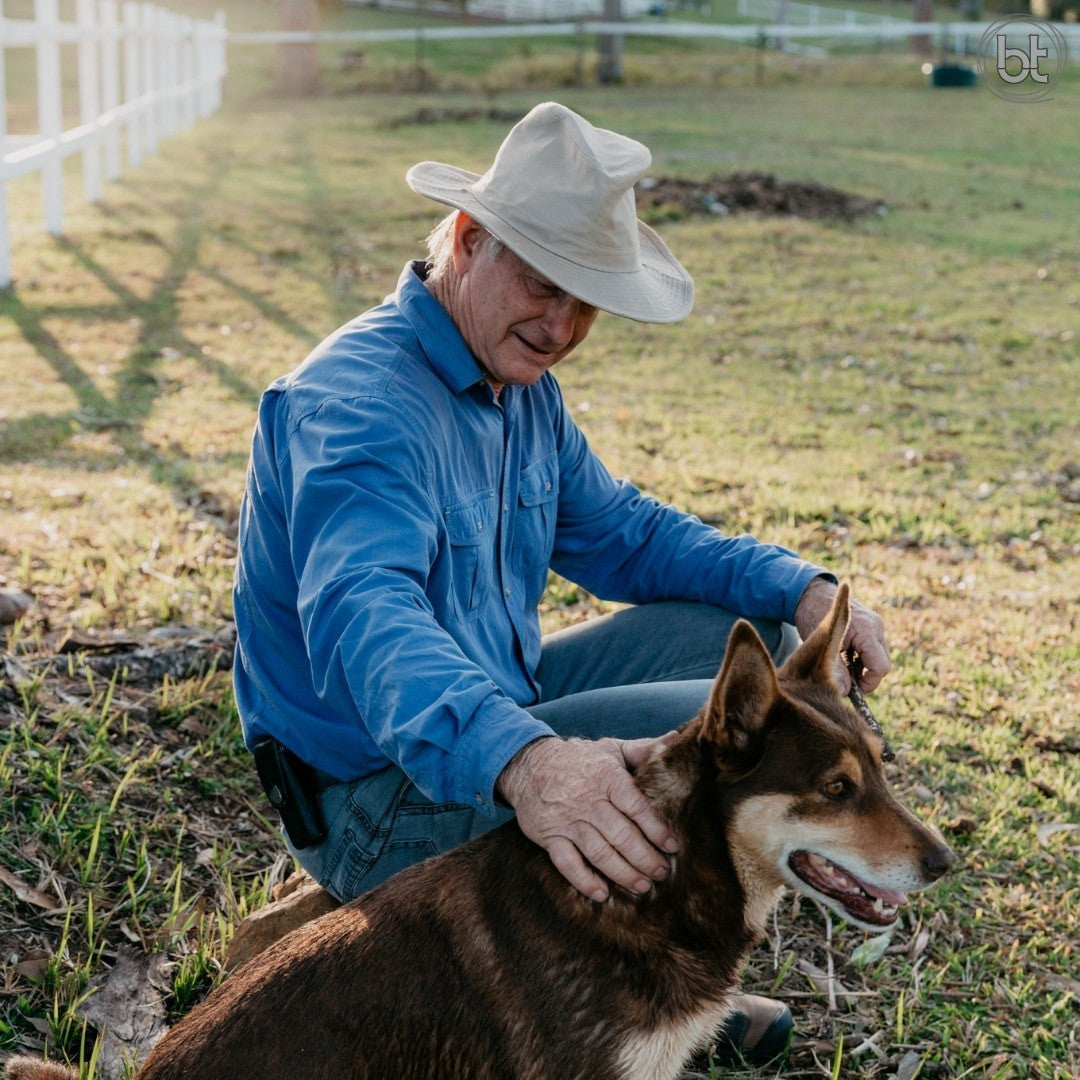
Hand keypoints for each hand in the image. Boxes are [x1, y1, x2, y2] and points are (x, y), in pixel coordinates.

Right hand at [496, 734, 679, 902]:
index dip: (657, 829)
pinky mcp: (550, 836)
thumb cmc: (578, 759)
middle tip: (662, 873)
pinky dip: (584, 881)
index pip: (637, 807)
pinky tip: (601, 893)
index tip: (673, 846)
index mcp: (607, 778)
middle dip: (645, 858)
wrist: (528, 765)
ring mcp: (568, 820)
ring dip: (623, 873)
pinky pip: (568, 863)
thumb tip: (676, 740)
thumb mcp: (610, 749)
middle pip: (622, 835)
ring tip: (642, 886)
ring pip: (599, 853)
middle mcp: (588, 800)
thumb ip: (643, 749)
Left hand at [794, 577, 890, 692]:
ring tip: (843, 666)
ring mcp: (876, 625)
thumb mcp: (822, 648)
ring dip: (864, 667)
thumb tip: (846, 692)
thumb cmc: (813, 619)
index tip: (852, 690)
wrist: (812, 595)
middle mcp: (876, 626)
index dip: (868, 683)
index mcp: (866, 630)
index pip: (880, 666)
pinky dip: (863, 657)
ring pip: (879, 657)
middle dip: (866, 676)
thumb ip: (837, 671)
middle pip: (882, 663)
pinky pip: (874, 649)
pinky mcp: (873, 626)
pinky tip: (846, 655)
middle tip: (846, 680)